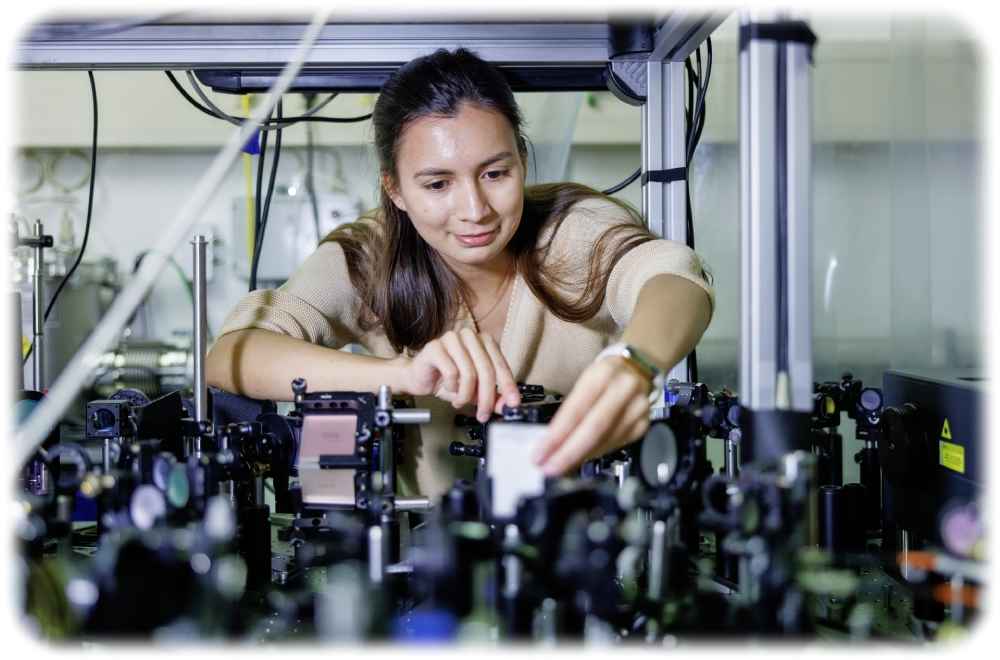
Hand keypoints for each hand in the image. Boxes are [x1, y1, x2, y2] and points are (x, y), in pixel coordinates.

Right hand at [397, 329, 520, 421]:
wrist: (419, 377)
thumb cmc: (447, 380)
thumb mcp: (475, 391)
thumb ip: (493, 396)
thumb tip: (508, 405)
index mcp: (484, 341)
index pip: (501, 365)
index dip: (508, 386)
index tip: (513, 404)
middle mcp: (470, 336)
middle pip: (486, 370)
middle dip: (486, 397)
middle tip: (483, 414)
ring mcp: (452, 339)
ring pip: (469, 373)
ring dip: (465, 395)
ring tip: (459, 401)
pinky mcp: (435, 346)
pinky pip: (451, 372)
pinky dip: (451, 387)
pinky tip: (448, 388)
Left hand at [532, 356, 651, 475]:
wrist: (637, 369)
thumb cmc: (604, 376)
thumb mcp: (583, 381)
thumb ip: (568, 409)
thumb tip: (549, 441)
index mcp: (603, 374)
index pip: (576, 410)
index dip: (557, 435)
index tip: (541, 453)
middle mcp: (623, 389)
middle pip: (594, 429)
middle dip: (568, 453)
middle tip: (550, 467)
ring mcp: (637, 408)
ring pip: (605, 441)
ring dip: (580, 457)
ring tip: (561, 465)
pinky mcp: (642, 424)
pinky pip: (616, 445)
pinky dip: (595, 454)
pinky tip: (582, 458)